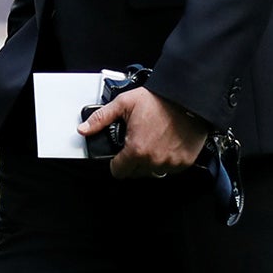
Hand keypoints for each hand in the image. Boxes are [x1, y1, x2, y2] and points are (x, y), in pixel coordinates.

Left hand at [79, 86, 211, 179]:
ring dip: (150, 161)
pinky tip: (166, 144)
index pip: (118, 172)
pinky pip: (170, 169)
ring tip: (153, 141)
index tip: (120, 154)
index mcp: (136, 150)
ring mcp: (170, 163)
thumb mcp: (124, 104)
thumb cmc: (159, 100)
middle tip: (138, 142)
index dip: (116, 163)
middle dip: (132, 161)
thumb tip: (84, 129)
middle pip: (135, 173)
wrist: (188, 99)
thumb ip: (101, 118)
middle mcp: (154, 160)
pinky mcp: (184, 162)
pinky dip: (167, 160)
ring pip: (152, 172)